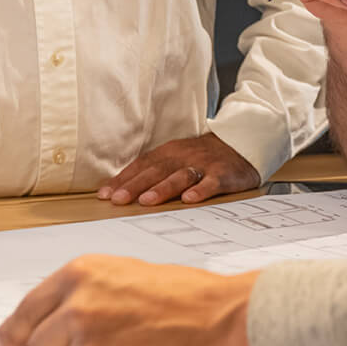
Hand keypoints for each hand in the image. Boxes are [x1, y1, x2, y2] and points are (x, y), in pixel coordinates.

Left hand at [0, 255, 259, 345]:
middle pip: (36, 345)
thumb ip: (83, 296)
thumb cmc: (185, 298)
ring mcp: (87, 339)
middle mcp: (77, 304)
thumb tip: (46, 325)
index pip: (27, 308)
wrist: (220, 319)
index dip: (8, 333)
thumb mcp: (126, 276)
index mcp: (81, 274)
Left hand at [98, 134, 257, 206]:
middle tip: (119, 200)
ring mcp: (203, 165)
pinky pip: (211, 183)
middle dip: (136, 185)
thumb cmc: (200, 157)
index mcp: (169, 152)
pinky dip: (200, 190)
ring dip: (163, 188)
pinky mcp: (223, 174)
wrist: (241, 144)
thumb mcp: (175, 158)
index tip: (106, 195)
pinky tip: (190, 199)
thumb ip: (152, 171)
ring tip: (147, 201)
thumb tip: (119, 190)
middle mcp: (183, 156)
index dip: (123, 179)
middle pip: (156, 170)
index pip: (142, 165)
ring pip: (180, 175)